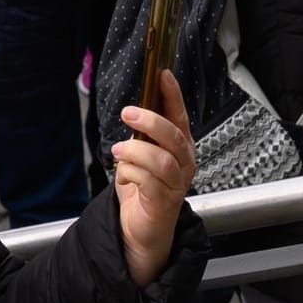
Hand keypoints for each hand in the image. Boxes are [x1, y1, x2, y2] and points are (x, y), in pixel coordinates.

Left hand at [112, 70, 195, 286]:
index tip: (162, 74)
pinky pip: (147, 181)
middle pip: (174, 136)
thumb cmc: (142, 188)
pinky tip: (123, 175)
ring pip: (162, 159)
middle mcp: (184, 163)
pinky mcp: (164, 202)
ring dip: (135, 150)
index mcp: (179, 148)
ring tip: (118, 150)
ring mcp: (177, 183)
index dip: (172, 95)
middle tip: (128, 112)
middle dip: (151, 121)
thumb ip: (140, 135)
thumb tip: (132, 110)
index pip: (180, 117)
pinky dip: (129, 172)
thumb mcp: (140, 155)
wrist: (141, 229)